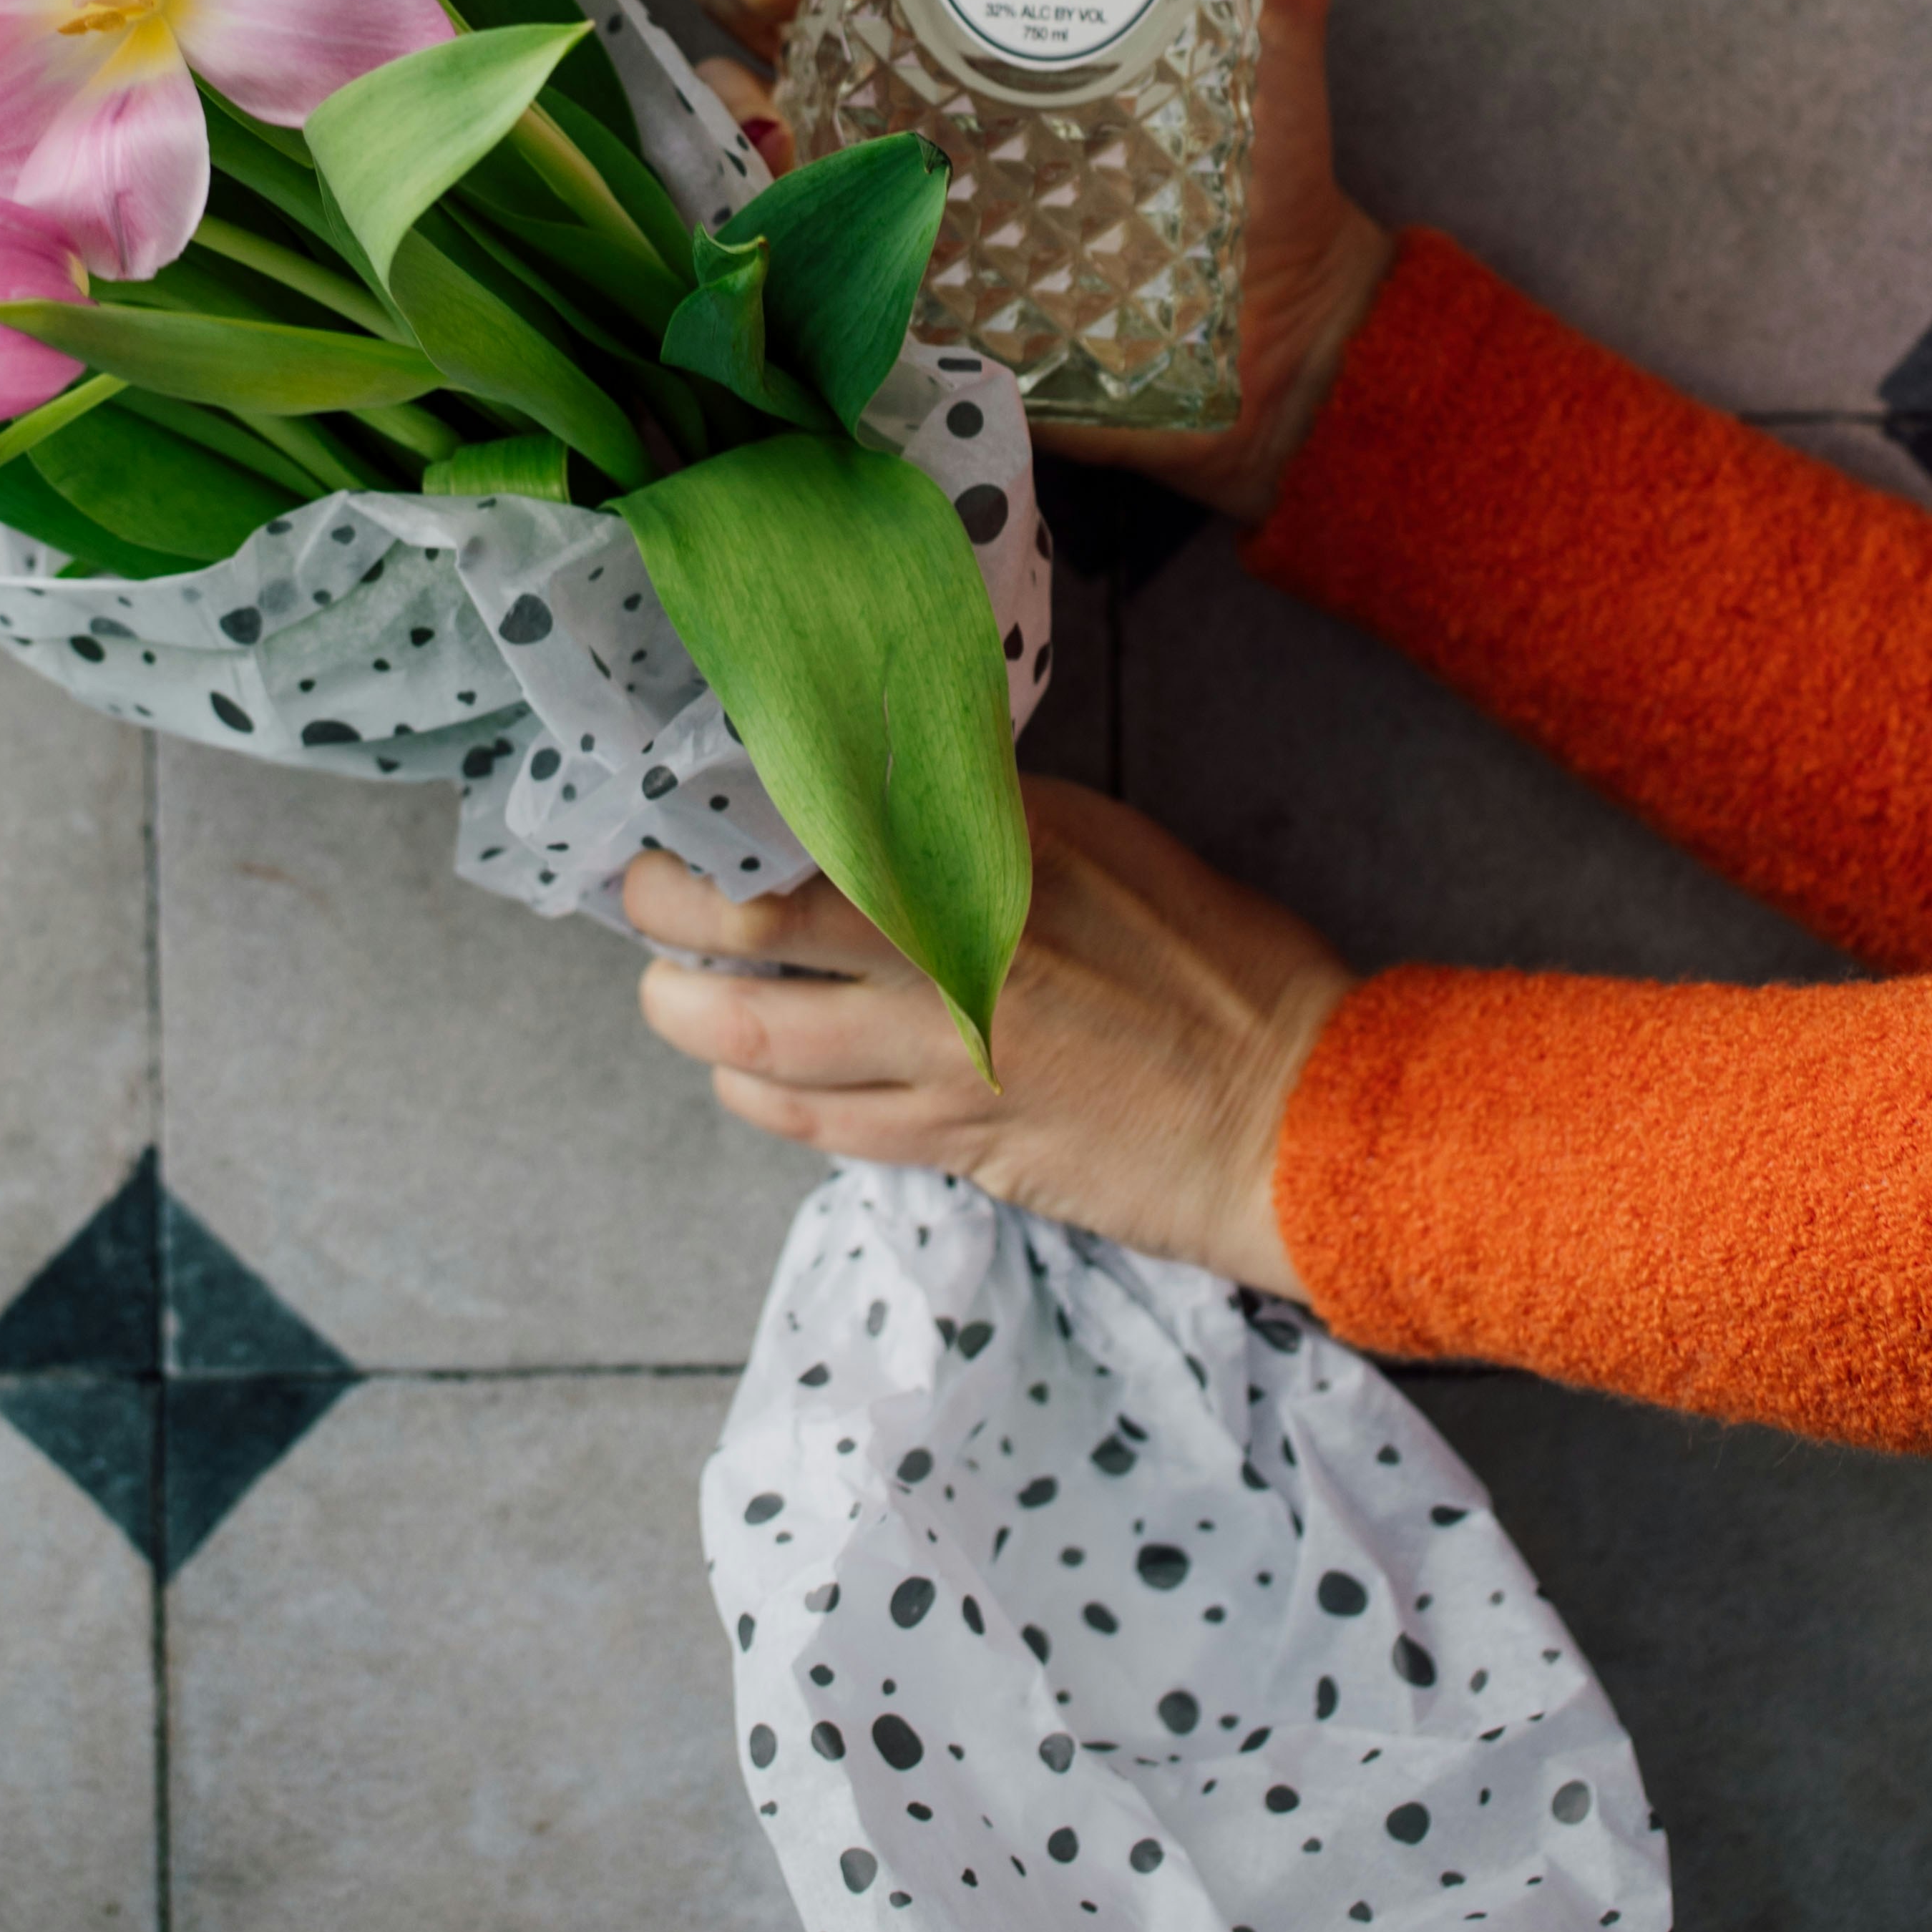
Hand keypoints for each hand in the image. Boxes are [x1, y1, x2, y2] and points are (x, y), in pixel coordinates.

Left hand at [626, 780, 1352, 1301]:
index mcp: (989, 852)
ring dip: (685, 1012)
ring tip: (668, 988)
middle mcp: (948, 946)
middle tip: (640, 889)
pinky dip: (754, 1094)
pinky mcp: (950, 1142)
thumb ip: (981, 819)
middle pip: (752, 920)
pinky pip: (811, 1123)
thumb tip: (882, 789)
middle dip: (666, 905)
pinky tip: (742, 1075)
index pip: (819, 813)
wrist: (1292, 1111)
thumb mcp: (1101, 842)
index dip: (729, 810)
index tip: (687, 795)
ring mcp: (941, 1055)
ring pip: (754, 1040)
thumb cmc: (1214, 961)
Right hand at [682, 0, 1394, 531]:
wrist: (1260, 317)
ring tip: (802, 64)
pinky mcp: (863, 220)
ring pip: (740, 49)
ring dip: (748, 45)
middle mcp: (901, 8)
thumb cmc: (1251, 131)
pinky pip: (757, 176)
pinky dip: (760, 162)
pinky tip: (802, 164)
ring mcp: (872, 115)